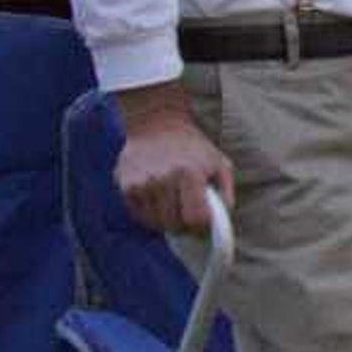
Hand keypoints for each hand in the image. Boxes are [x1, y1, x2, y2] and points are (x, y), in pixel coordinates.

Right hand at [111, 93, 231, 234]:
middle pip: (175, 224)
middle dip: (185, 225)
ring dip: (166, 221)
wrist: (156, 124)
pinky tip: (157, 199)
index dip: (202, 227)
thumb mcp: (219, 163)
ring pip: (156, 223)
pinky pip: (140, 216)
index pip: (195, 219)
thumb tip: (221, 221)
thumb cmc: (193, 147)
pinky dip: (150, 215)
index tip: (203, 223)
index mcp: (189, 173)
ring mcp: (141, 184)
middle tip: (188, 213)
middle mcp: (162, 179)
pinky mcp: (125, 187)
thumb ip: (226, 193)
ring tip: (173, 203)